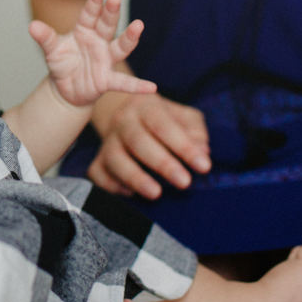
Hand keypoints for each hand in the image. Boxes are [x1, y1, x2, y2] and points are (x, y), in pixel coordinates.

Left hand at [28, 0, 155, 107]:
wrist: (66, 88)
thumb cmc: (62, 63)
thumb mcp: (51, 50)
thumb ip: (45, 38)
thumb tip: (32, 26)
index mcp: (84, 31)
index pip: (89, 14)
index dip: (94, 2)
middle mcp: (99, 42)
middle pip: (107, 25)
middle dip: (111, 12)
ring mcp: (105, 60)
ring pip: (120, 47)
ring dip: (130, 37)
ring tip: (139, 25)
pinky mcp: (107, 80)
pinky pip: (123, 83)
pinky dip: (137, 85)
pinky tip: (152, 87)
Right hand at [87, 93, 210, 198]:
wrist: (127, 114)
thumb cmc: (163, 119)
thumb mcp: (184, 117)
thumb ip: (195, 132)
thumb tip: (202, 152)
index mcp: (146, 107)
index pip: (163, 125)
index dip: (183, 146)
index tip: (203, 166)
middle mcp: (123, 121)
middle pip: (138, 141)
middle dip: (162, 163)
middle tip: (184, 183)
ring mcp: (108, 141)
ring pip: (114, 158)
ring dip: (135, 177)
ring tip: (156, 194)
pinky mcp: (98, 159)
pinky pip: (97, 173)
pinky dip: (111, 185)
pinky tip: (131, 193)